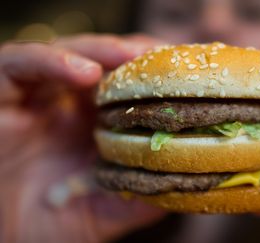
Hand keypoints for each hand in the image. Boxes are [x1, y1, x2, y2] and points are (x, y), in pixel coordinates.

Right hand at [0, 34, 165, 242]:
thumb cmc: (42, 226)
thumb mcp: (99, 215)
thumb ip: (136, 201)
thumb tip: (184, 186)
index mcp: (94, 127)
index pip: (129, 91)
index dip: (156, 81)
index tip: (189, 80)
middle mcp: (67, 106)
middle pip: (106, 65)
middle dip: (137, 60)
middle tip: (168, 58)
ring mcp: (35, 96)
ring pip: (70, 54)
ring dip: (103, 52)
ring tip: (132, 57)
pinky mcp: (0, 93)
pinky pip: (22, 63)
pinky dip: (52, 61)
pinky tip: (85, 72)